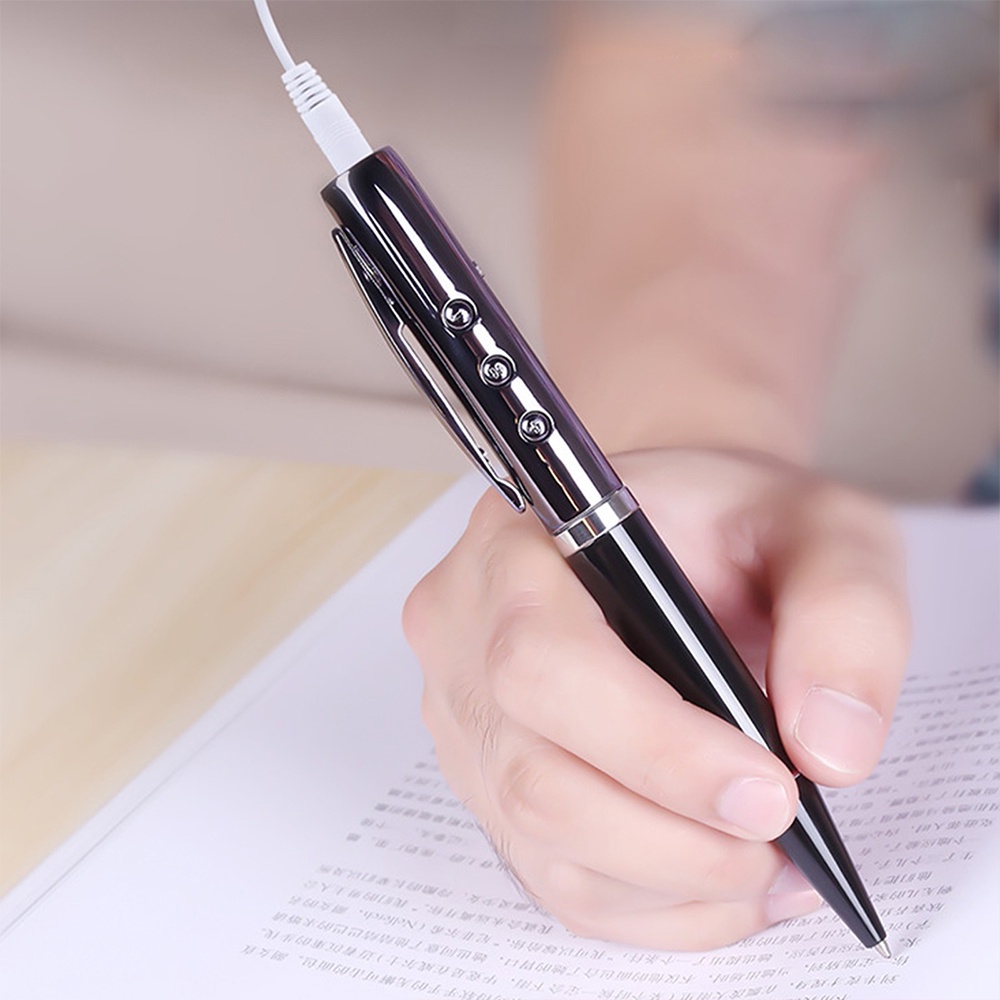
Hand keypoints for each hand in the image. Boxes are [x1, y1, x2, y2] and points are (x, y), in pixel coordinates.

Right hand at [403, 448, 908, 950]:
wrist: (676, 540)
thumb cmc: (729, 522)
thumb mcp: (817, 527)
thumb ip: (842, 613)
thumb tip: (831, 753)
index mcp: (521, 545)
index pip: (544, 662)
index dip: (652, 746)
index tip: (770, 791)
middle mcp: (467, 634)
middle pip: (534, 779)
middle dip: (675, 839)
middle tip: (781, 838)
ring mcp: (465, 716)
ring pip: (544, 846)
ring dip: (672, 883)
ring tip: (769, 863)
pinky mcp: (489, 779)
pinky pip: (556, 877)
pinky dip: (653, 904)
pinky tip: (723, 877)